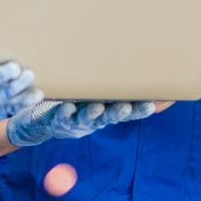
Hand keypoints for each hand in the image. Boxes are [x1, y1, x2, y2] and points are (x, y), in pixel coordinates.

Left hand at [6, 99, 157, 147]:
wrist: (50, 123)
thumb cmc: (82, 105)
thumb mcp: (101, 98)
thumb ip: (118, 88)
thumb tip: (144, 78)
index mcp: (110, 112)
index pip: (130, 113)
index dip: (139, 111)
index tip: (150, 105)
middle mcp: (97, 119)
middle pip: (110, 117)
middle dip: (118, 113)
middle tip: (125, 107)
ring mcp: (79, 121)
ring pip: (88, 118)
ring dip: (93, 113)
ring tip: (96, 107)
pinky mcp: (61, 120)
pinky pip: (64, 117)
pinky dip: (66, 112)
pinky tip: (68, 106)